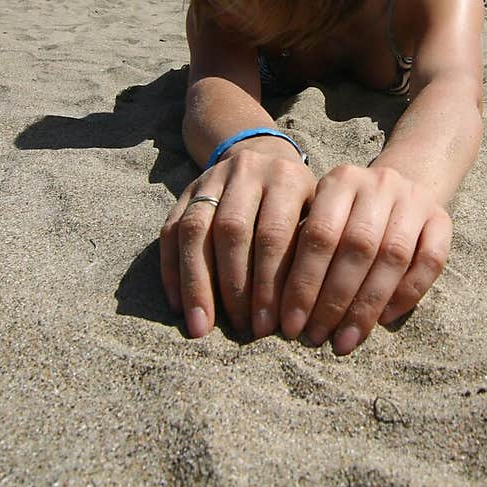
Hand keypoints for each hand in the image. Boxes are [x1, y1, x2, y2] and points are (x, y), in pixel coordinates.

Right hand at [160, 146, 315, 338]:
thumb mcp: (316, 215)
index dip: (270, 283)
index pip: (275, 234)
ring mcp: (213, 178)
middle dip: (234, 287)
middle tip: (239, 328)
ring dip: (197, 283)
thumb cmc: (299, 203)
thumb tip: (298, 311)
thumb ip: (308, 251)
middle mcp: (248, 172)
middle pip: (233, 231)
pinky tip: (178, 305)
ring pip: (196, 230)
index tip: (268, 326)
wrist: (265, 157)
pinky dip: (173, 271)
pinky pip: (171, 231)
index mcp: (287, 178)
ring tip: (201, 326)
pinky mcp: (186, 190)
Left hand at [279, 164, 451, 355]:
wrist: (402, 185)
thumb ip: (304, 251)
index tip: (292, 324)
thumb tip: (285, 310)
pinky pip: (431, 262)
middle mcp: (379, 183)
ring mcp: (415, 199)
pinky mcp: (443, 218)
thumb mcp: (321, 216)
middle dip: (333, 299)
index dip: (304, 283)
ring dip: (367, 305)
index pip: (319, 234)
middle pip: (357, 247)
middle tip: (317, 336)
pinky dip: (407, 294)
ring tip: (345, 339)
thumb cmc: (347, 215)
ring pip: (393, 256)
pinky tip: (383, 320)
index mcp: (341, 180)